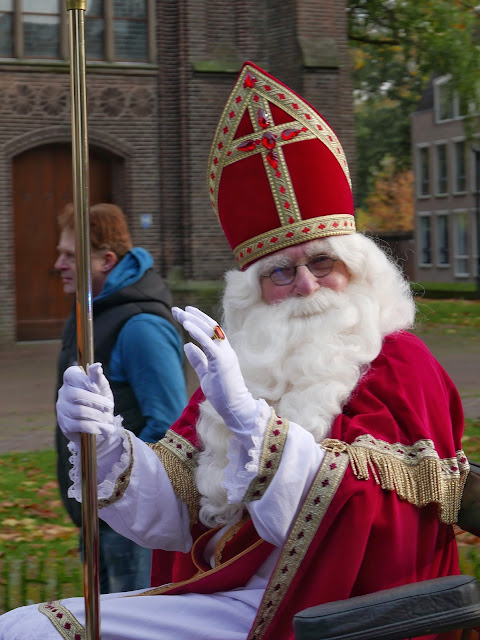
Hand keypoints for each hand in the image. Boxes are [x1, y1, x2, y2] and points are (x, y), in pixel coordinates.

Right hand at [56, 362, 116, 446]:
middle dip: (96, 401)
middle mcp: (63, 393)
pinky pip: (80, 425)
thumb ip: (98, 377)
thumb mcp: (102, 388)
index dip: (83, 380)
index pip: (70, 374)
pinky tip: (105, 429)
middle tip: (110, 406)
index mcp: (71, 380)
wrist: (101, 424)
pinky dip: (95, 427)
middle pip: (76, 395)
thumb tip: (97, 365)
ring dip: (98, 416)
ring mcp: (62, 409)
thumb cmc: (101, 401)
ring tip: (109, 420)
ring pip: (79, 411)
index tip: (97, 388)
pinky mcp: (65, 424)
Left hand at [172, 306, 258, 434]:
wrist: (235, 408)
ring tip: (181, 314)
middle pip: (209, 327)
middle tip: (176, 309)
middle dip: (192, 316)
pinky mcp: (222, 361)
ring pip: (210, 331)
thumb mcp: (205, 374)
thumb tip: (187, 345)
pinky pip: (208, 343)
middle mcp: (226, 349)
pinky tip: (187, 325)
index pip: (210, 330)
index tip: (182, 314)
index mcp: (223, 352)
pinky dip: (198, 332)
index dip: (196, 320)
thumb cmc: (222, 393)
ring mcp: (225, 354)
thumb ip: (197, 359)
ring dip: (194, 321)